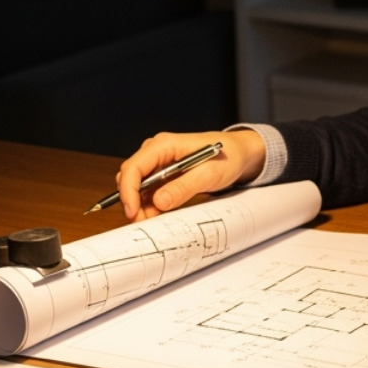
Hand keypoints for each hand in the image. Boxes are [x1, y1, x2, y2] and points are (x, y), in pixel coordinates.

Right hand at [115, 130, 266, 220]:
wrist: (238, 154)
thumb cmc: (227, 157)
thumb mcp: (209, 174)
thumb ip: (183, 188)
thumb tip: (159, 202)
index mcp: (163, 145)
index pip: (133, 167)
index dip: (128, 191)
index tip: (133, 212)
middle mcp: (156, 151)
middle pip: (130, 177)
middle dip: (133, 202)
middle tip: (144, 223)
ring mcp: (158, 162)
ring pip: (137, 186)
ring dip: (141, 205)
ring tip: (153, 221)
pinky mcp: (163, 173)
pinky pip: (148, 190)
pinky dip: (150, 204)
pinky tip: (159, 214)